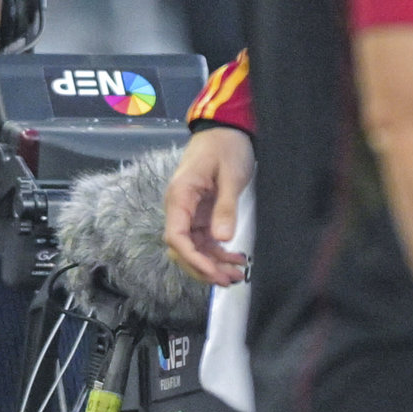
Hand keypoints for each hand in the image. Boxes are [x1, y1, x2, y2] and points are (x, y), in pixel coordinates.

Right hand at [163, 127, 253, 285]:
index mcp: (180, 197)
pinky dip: (217, 253)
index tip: (213, 272)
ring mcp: (189, 212)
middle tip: (228, 280)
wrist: (224, 131)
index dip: (192, 258)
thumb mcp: (230, 176)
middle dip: (202, 268)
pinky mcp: (201, 214)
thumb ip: (225, 208)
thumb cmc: (225, 147)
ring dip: (211, 264)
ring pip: (193, 247)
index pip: (176, 236)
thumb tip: (222, 238)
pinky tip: (235, 259)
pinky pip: (204, 239)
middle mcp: (179, 208)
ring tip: (236, 275)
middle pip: (182, 248)